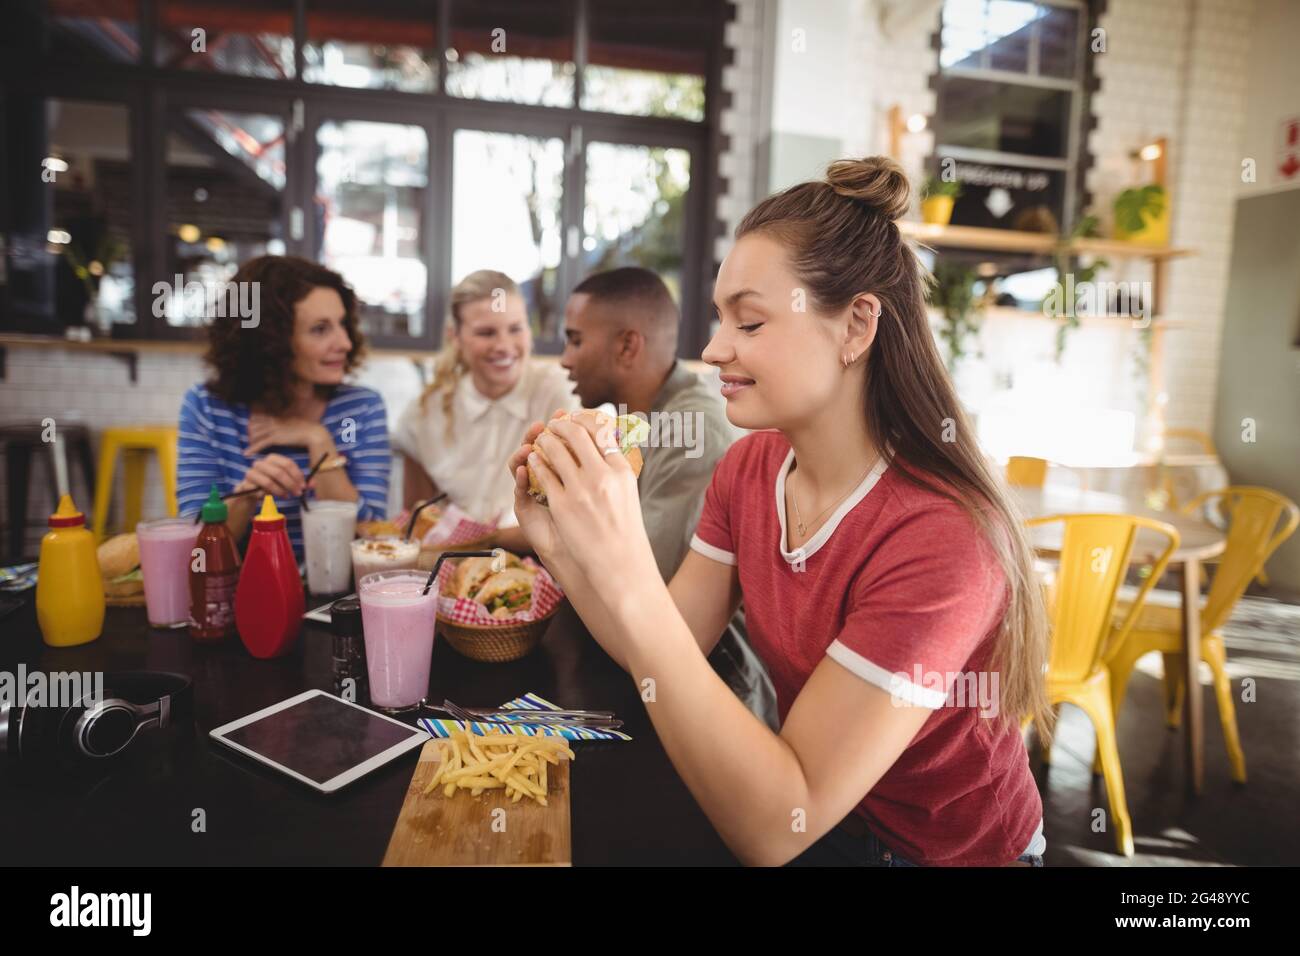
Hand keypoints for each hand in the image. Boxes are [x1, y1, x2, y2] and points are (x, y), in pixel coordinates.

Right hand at [234, 453, 308, 498]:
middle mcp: (261, 463)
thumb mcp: (286, 482)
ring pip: (269, 481)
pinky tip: (272, 497)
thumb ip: (299, 482)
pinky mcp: (246, 483)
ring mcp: (252, 472)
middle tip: (297, 493)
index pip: (288, 463)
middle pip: (279, 472)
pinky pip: (259, 490)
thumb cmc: (271, 485)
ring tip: (286, 496)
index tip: (303, 486)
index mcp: (272, 458)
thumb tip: (313, 485)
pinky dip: (268, 495)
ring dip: (280, 491)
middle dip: (291, 484)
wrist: (250, 492)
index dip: (297, 475)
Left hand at [244, 413, 330, 457]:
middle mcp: (274, 422)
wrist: (313, 433)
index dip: (253, 423)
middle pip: (254, 425)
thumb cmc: (307, 429)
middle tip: (248, 440)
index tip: (250, 428)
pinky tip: (247, 454)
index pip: (260, 417)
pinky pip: (260, 443)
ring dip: (250, 441)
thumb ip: (287, 423)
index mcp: (278, 417)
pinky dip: (252, 449)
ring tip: (247, 448)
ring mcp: (274, 429)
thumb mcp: (295, 422)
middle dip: (249, 432)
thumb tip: (286, 425)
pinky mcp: (275, 438)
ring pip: (255, 434)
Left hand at [508, 412, 657, 591]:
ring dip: (544, 441)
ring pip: (555, 451)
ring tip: (540, 439)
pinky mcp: (562, 505)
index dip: (584, 420)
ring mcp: (581, 490)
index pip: (601, 431)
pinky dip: (535, 463)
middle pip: (577, 434)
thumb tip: (606, 442)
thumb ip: (615, 467)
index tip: (575, 418)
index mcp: (622, 471)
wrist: (620, 565)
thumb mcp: (628, 493)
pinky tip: (532, 461)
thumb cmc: (625, 531)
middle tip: (553, 423)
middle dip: (561, 425)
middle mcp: (603, 476)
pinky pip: (543, 474)